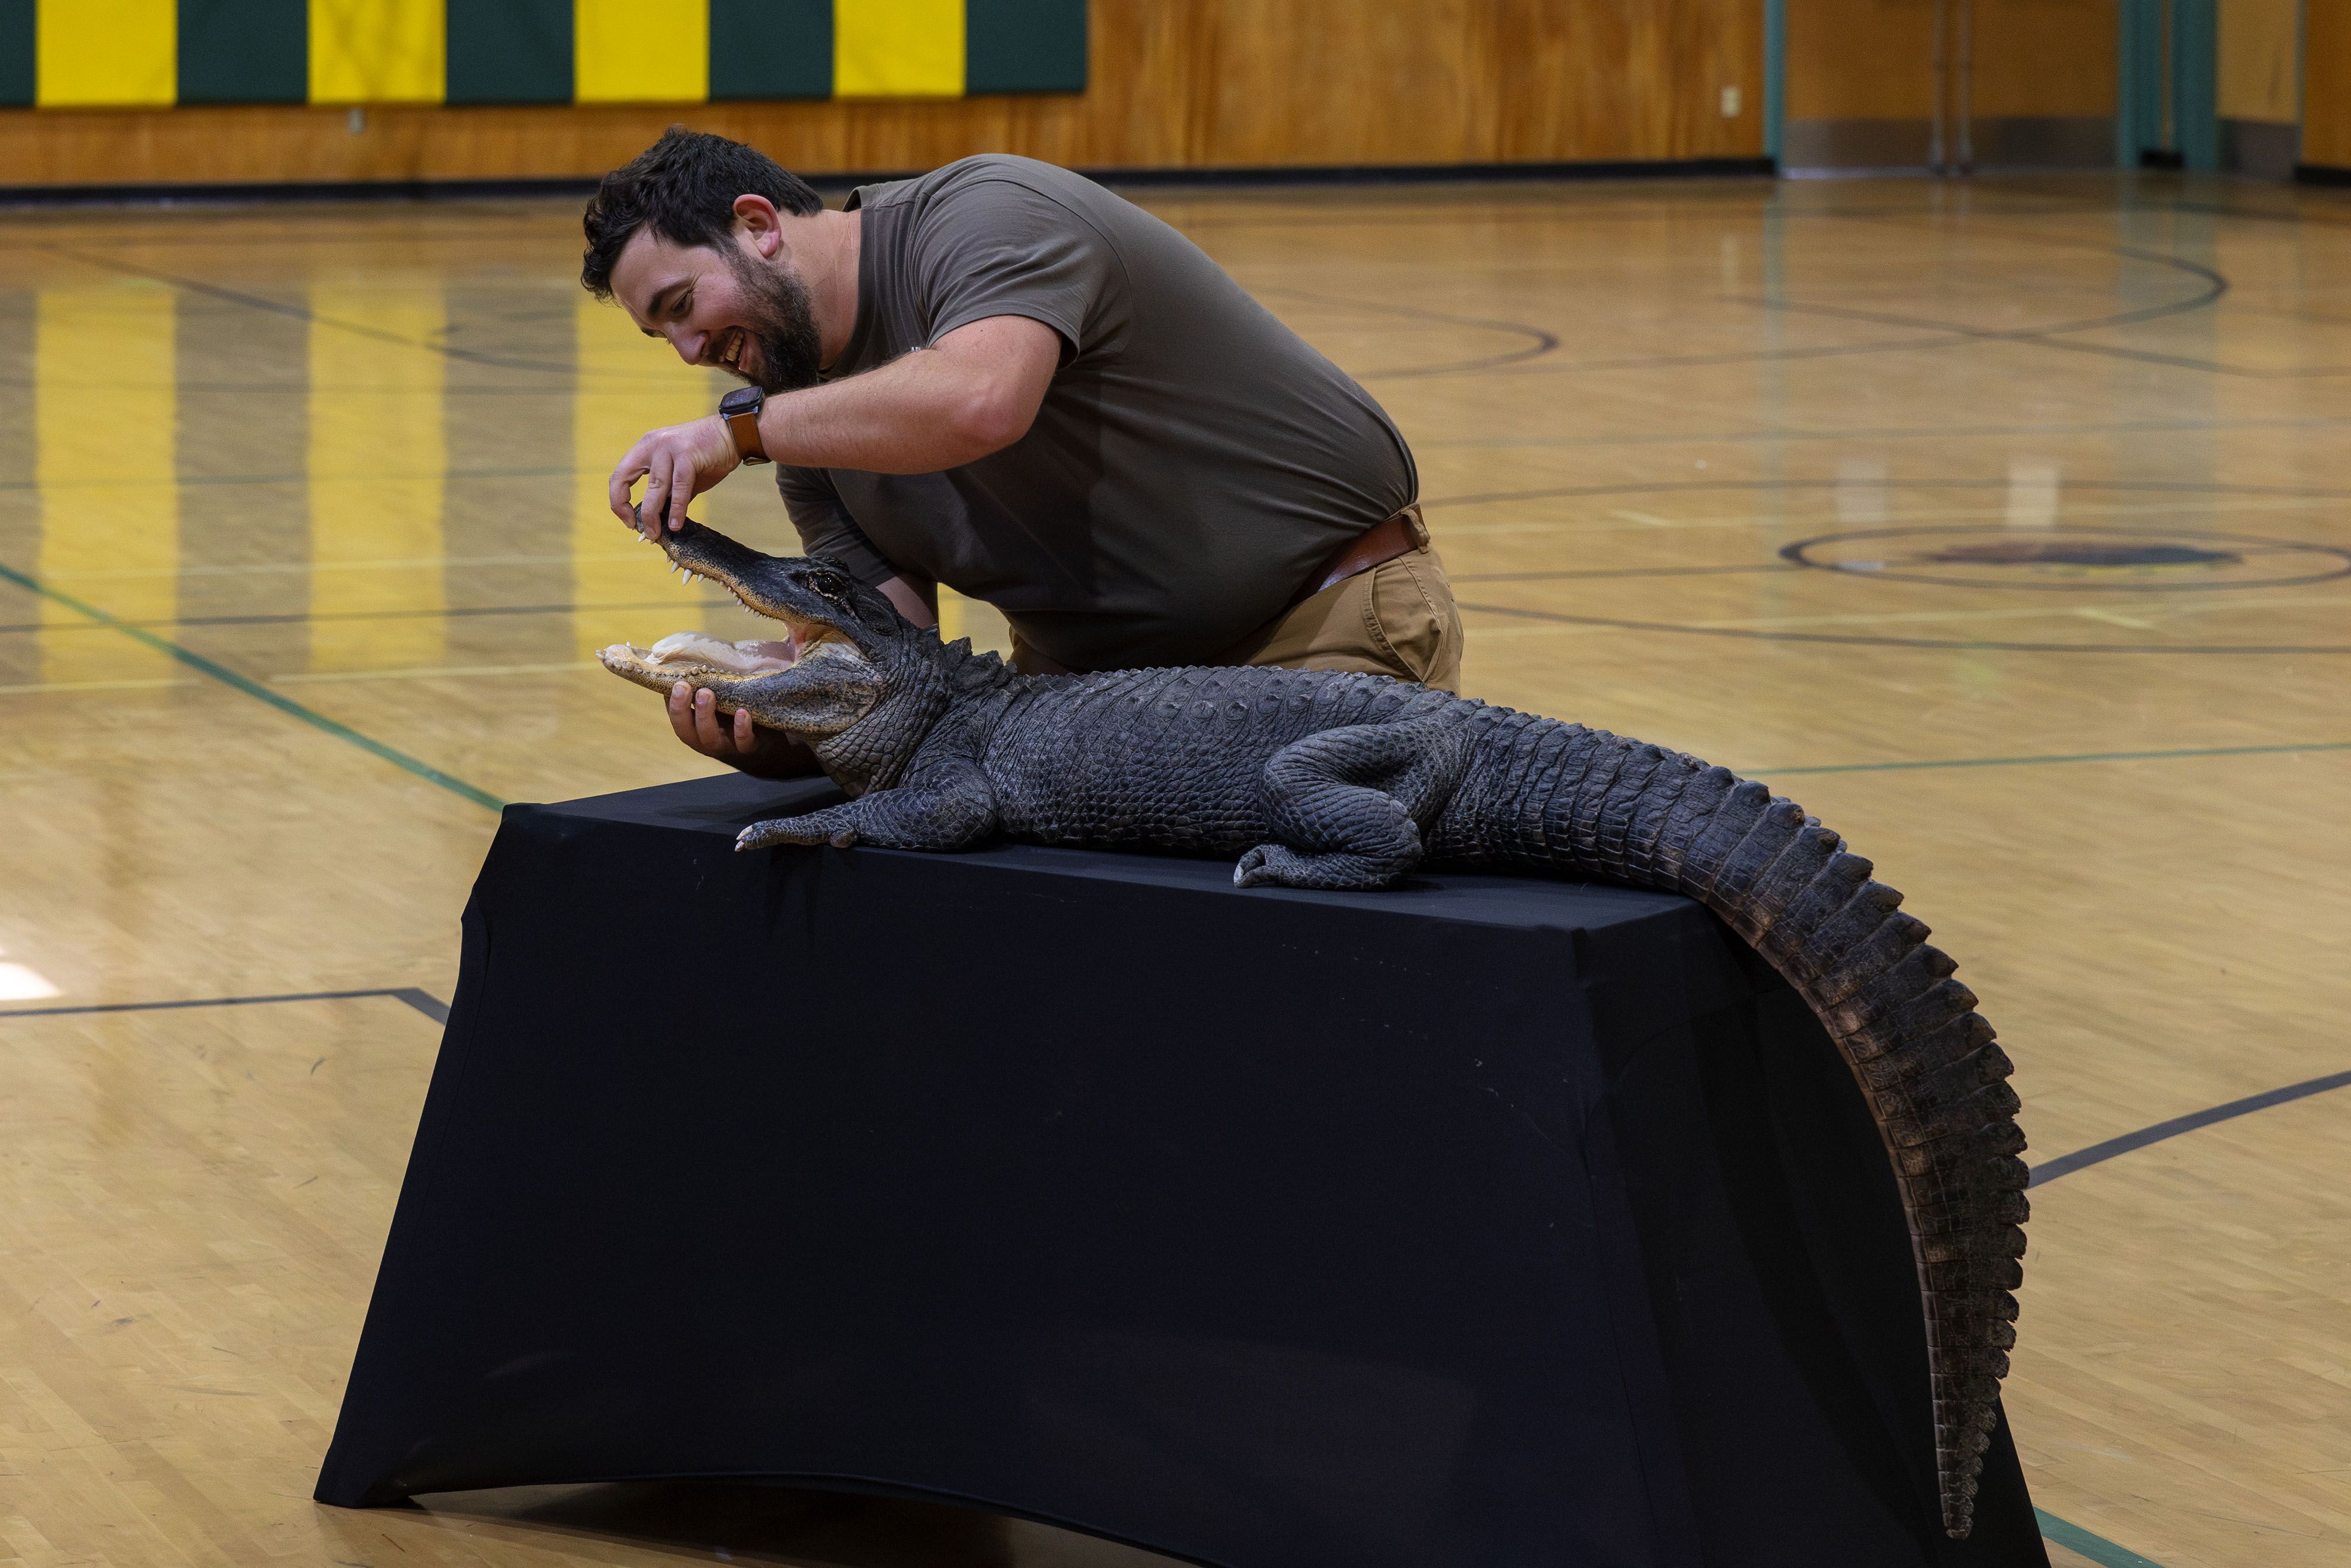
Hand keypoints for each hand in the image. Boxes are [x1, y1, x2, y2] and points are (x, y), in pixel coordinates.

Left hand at [610, 415, 739, 539]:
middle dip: (624, 507)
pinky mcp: (687, 455)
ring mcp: (668, 447)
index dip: (618, 500)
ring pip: (654, 488)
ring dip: (652, 515)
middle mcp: (652, 444)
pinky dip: (677, 509)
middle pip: (624, 478)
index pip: (619, 475)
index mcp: (646, 447)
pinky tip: (676, 524)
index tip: (628, 520)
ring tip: (655, 534)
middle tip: (638, 529)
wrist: (733, 434)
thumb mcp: (680, 472)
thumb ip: (668, 492)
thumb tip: (659, 519)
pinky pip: (679, 487)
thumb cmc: (708, 454)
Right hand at [667, 683, 816, 779]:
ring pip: (710, 739)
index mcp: (694, 724)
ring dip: (705, 717)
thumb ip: (704, 679)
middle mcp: (705, 737)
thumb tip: (684, 654)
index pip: (676, 715)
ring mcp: (727, 745)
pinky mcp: (750, 747)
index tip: (675, 682)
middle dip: (681, 710)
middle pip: (686, 732)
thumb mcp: (718, 693)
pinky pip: (744, 743)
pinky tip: (742, 713)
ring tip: (707, 694)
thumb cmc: (735, 707)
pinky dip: (741, 729)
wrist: (769, 731)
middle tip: (685, 686)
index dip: (672, 701)